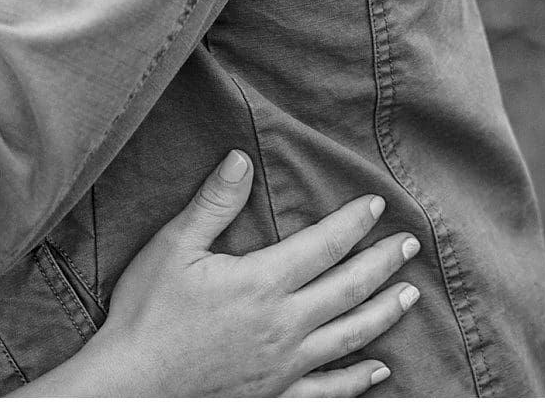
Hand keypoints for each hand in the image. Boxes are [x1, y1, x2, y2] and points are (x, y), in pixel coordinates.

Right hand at [40, 152, 420, 396]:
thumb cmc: (147, 312)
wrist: (134, 384)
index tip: (377, 206)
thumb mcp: (173, 247)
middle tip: (410, 245)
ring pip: (350, 336)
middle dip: (383, 264)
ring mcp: (286, 364)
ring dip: (384, 313)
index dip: (353, 224)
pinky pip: (330, 388)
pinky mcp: (277, 394)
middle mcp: (285, 325)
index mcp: (263, 283)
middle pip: (349, 289)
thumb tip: (241, 159)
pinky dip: (359, 379)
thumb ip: (213, 204)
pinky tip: (379, 370)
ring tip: (410, 295)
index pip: (323, 246)